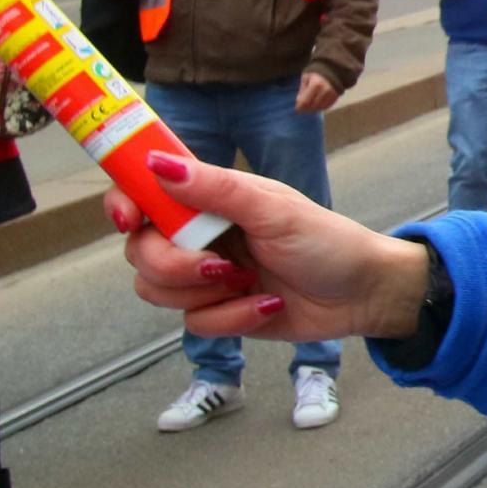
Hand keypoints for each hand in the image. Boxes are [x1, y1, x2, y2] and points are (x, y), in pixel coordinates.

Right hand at [113, 150, 427, 341]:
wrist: (363, 295)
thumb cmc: (328, 242)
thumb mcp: (275, 210)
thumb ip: (216, 189)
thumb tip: (158, 164)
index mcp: (209, 199)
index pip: (143, 193)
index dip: (123, 204)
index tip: (128, 219)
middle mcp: (199, 234)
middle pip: (140, 251)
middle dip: (173, 264)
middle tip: (221, 265)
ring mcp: (206, 275)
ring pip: (156, 290)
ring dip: (203, 293)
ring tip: (249, 282)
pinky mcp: (219, 312)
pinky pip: (194, 323)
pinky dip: (232, 318)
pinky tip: (267, 305)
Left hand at [295, 71, 341, 113]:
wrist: (332, 68)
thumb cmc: (316, 73)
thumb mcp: (306, 78)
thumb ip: (302, 90)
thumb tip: (298, 102)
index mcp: (316, 84)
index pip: (306, 101)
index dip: (300, 107)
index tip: (297, 110)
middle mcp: (325, 90)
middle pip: (313, 106)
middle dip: (306, 109)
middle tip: (302, 108)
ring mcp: (332, 94)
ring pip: (320, 107)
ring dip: (313, 109)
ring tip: (309, 106)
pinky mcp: (336, 96)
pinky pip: (327, 106)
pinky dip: (321, 107)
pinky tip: (316, 105)